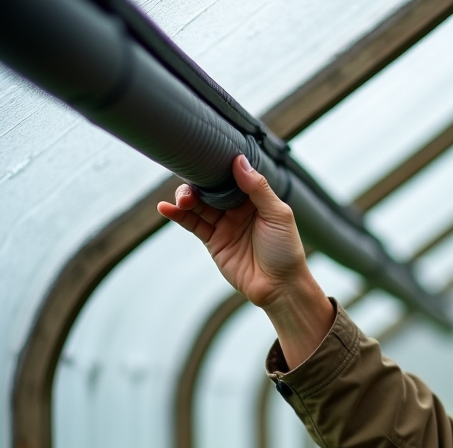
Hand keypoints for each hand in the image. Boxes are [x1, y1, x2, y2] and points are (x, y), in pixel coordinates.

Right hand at [157, 154, 307, 308]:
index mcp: (256, 198)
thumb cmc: (286, 251)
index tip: (204, 154)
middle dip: (198, 183)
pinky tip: (166, 208)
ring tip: (182, 199)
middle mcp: (238, 209)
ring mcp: (224, 224)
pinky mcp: (213, 241)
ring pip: (199, 204)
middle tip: (192, 185)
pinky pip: (192, 224)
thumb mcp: (278, 215)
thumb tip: (239, 161)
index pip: (232, 176)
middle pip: (211, 188)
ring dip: (186, 197)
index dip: (218, 166)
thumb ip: (258, 188)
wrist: (279, 288)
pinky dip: (178, 215)